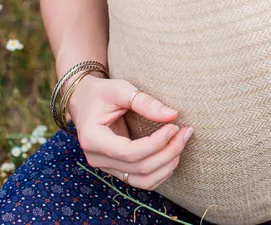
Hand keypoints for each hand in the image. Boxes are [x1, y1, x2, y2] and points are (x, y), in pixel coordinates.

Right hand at [67, 75, 192, 190]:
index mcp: (93, 139)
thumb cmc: (101, 93)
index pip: (130, 152)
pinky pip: (143, 180)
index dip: (157, 143)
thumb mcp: (120, 89)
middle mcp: (98, 159)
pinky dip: (162, 171)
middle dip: (169, 152)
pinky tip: (173, 154)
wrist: (84, 100)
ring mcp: (107, 167)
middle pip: (140, 168)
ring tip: (182, 142)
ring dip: (168, 165)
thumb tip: (173, 115)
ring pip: (144, 180)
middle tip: (186, 132)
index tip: (175, 126)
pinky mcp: (117, 169)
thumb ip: (145, 102)